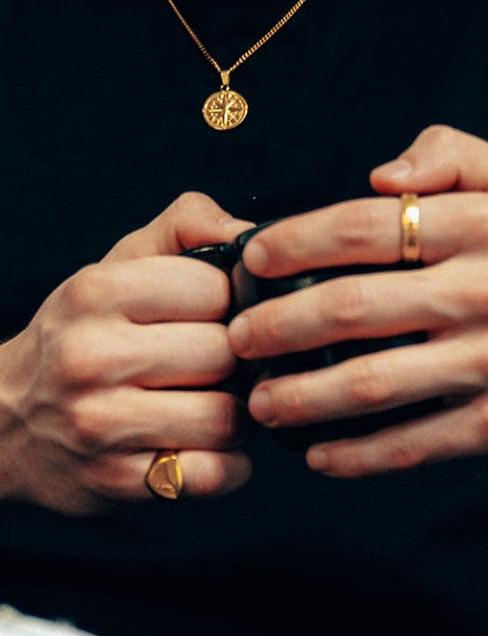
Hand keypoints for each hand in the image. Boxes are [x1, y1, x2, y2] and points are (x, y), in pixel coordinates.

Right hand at [0, 192, 252, 513]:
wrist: (6, 419)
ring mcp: (101, 425)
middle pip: (224, 352)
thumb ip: (185, 226)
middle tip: (225, 358)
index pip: (214, 288)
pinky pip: (212, 475)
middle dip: (237, 356)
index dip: (230, 298)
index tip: (218, 309)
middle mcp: (93, 357)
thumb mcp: (121, 263)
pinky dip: (230, 464)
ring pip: (225, 417)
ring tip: (222, 399)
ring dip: (239, 412)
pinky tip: (212, 444)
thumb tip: (244, 230)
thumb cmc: (85, 331)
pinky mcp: (117, 481)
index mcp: (98, 292)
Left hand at [228, 126, 487, 476]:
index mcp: (479, 224)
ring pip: (376, 382)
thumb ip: (447, 153)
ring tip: (256, 401)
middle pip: (355, 307)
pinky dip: (359, 454)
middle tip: (234, 337)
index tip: (251, 257)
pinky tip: (316, 453)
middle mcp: (483, 290)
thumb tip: (378, 175)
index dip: (296, 241)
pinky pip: (416, 443)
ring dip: (303, 396)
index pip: (365, 226)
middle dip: (279, 325)